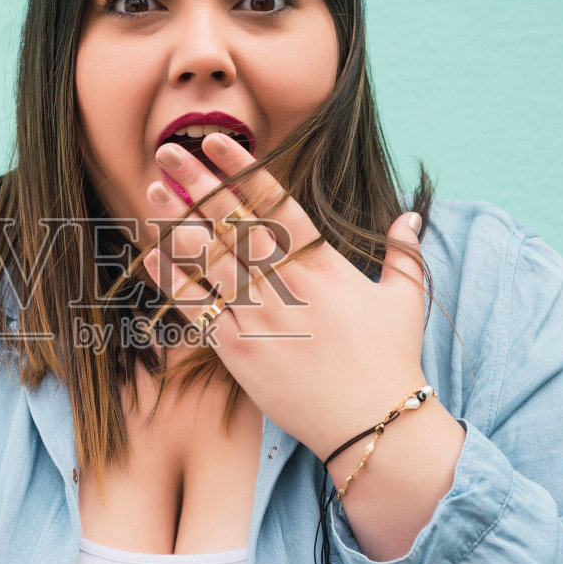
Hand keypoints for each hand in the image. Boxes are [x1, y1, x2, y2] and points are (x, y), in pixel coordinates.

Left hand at [141, 131, 430, 460]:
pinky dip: (173, 281)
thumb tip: (411, 213)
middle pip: (234, 223)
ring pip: (209, 260)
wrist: (373, 423)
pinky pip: (198, 309)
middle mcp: (288, 285)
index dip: (243, 169)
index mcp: (324, 264)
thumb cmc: (391, 360)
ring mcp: (261, 317)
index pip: (276, 204)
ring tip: (154, 193)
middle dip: (199, 183)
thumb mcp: (405, 298)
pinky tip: (151, 255)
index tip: (216, 140)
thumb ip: (404, 251)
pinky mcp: (241, 352)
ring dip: (177, 224)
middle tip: (168, 151)